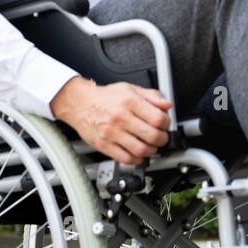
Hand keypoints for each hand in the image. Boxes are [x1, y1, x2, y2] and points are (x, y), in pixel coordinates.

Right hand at [49, 77, 172, 165]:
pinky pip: (126, 158)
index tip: (164, 125)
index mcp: (130, 101)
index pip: (158, 118)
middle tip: (161, 138)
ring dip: (151, 151)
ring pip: (141, 149)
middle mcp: (121, 117)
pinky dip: (136, 159)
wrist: (80, 103)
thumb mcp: (130, 88)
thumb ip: (151, 96)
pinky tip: (137, 153)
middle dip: (162, 139)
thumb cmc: (105, 97)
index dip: (166, 124)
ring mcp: (111, 133)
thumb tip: (167, 105)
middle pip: (152, 136)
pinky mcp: (104, 145)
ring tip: (150, 146)